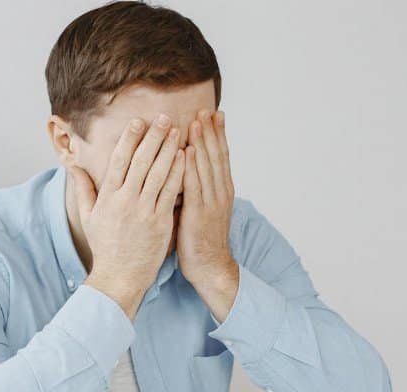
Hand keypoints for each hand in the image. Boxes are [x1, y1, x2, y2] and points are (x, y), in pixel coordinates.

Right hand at [70, 114, 185, 319]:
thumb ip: (83, 189)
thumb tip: (73, 166)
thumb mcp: (88, 217)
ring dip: (169, 149)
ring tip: (177, 131)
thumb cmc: (105, 247)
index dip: (130, 139)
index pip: (119, 161)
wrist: (120, 277)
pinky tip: (185, 157)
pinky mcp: (160, 222)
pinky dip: (178, 173)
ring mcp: (144, 211)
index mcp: (108, 197)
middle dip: (153, 137)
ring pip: (158, 173)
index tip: (138, 122)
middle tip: (164, 118)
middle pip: (141, 161)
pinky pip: (171, 192)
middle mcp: (126, 201)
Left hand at [179, 110, 238, 318]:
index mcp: (221, 191)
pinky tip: (187, 150)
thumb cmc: (201, 240)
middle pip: (216, 155)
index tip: (214, 114)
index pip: (220, 156)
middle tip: (206, 109)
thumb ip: (196, 189)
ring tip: (198, 121)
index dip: (217, 134)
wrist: (210, 267)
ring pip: (207, 166)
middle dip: (211, 131)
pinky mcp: (198, 213)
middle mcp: (220, 193)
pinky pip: (194, 185)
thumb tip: (185, 169)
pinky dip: (191, 166)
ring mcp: (211, 202)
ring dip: (202, 142)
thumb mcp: (203, 209)